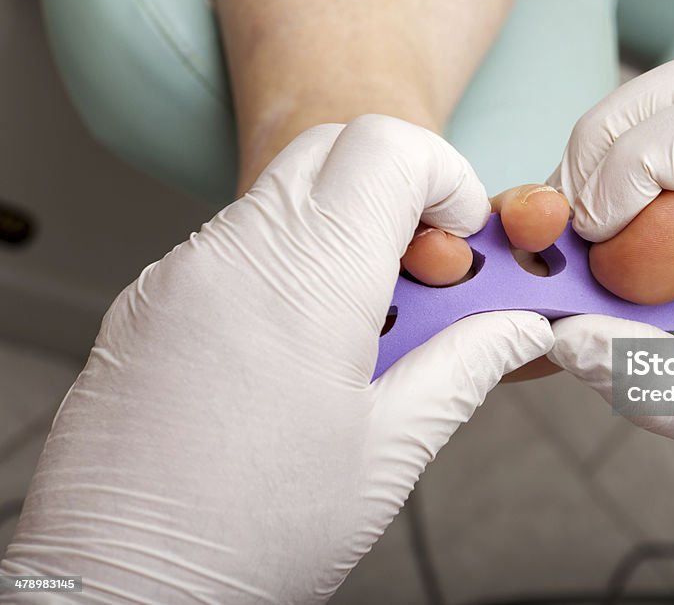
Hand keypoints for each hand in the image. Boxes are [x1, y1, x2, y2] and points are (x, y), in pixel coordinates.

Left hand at [0, 116, 552, 602]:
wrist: (117, 588)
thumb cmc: (250, 533)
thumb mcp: (390, 450)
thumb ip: (467, 366)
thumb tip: (519, 328)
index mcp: (308, 280)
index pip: (386, 148)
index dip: (444, 174)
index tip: (460, 236)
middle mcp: (234, 253)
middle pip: (333, 150)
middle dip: (396, 190)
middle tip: (422, 275)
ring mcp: (181, 272)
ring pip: (282, 195)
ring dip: (341, 229)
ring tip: (362, 327)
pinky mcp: (149, 300)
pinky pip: (233, 242)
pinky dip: (284, 261)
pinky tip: (295, 346)